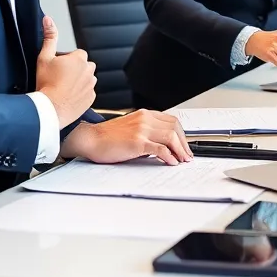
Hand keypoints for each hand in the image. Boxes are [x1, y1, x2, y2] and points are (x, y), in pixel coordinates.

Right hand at [35, 16, 95, 120]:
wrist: (49, 109)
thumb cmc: (46, 84)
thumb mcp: (44, 57)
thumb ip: (49, 37)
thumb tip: (48, 20)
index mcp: (80, 58)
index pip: (76, 54)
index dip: (65, 60)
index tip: (57, 68)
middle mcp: (89, 71)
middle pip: (82, 66)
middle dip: (73, 70)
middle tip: (59, 78)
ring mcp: (91, 85)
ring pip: (86, 79)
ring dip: (77, 81)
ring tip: (62, 88)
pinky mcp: (91, 98)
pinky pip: (87, 92)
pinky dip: (80, 93)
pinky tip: (68, 96)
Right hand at [62, 109, 191, 164]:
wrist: (90, 139)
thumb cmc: (107, 137)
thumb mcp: (130, 127)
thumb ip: (146, 131)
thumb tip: (162, 144)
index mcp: (144, 114)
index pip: (172, 121)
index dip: (181, 134)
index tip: (184, 145)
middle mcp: (145, 119)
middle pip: (175, 128)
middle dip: (184, 143)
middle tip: (186, 155)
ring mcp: (141, 129)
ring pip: (171, 137)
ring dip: (180, 150)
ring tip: (181, 160)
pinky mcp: (137, 142)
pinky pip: (160, 148)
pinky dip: (169, 156)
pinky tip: (171, 162)